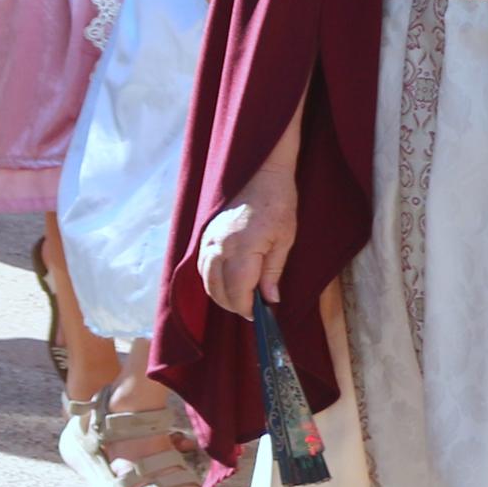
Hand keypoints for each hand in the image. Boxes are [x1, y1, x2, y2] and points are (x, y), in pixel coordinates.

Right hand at [199, 169, 300, 314]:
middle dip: (234, 305)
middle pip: (217, 290)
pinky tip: (226, 282)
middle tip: (252, 311)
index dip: (246, 308)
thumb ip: (273, 272)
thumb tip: (270, 300)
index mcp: (242, 248)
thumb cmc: (278, 201)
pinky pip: (202, 266)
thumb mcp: (285, 238)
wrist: (261, 170)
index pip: (237, 291)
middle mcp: (218, 246)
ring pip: (206, 280)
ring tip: (241, 299)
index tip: (259, 316)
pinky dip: (212, 280)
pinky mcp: (205, 235)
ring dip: (220, 295)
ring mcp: (208, 240)